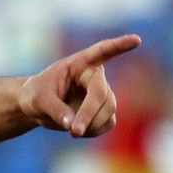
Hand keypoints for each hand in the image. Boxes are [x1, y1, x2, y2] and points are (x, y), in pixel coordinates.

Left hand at [18, 34, 140, 137]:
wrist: (37, 107)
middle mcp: (94, 77)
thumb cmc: (36, 95)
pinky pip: (108, 123)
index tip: (136, 40)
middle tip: (74, 131)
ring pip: (108, 110)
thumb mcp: (38, 99)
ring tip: (73, 132)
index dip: (119, 46)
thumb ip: (55, 109)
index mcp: (80, 64)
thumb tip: (72, 125)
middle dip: (89, 114)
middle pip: (102, 94)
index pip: (102, 51)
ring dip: (92, 124)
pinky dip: (95, 130)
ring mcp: (102, 94)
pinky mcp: (103, 111)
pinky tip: (81, 132)